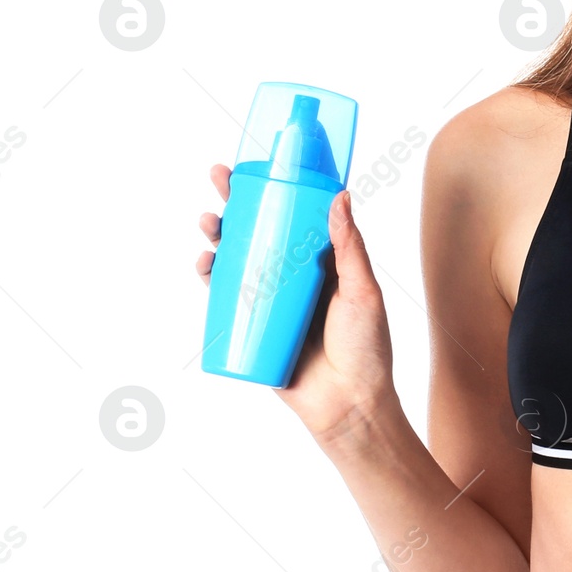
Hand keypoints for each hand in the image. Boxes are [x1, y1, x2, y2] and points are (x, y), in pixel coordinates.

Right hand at [197, 163, 395, 445]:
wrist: (349, 406)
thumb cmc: (366, 349)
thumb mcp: (362, 292)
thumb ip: (349, 248)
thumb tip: (340, 195)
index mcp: (324, 265)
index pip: (296, 217)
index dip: (276, 190)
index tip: (260, 164)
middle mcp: (295, 279)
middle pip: (261, 232)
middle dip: (237, 203)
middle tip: (219, 178)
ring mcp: (272, 302)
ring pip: (238, 260)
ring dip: (219, 236)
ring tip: (210, 222)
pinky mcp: (253, 328)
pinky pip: (226, 298)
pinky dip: (211, 278)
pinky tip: (205, 262)